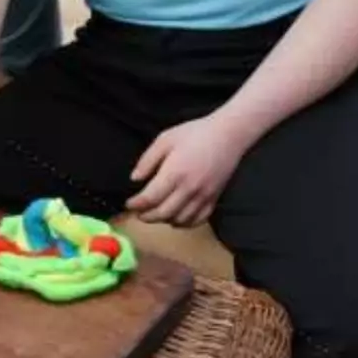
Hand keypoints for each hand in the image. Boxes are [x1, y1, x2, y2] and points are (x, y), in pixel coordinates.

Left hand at [126, 114, 249, 227]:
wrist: (228, 134)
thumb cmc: (195, 133)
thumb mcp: (165, 139)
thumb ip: (147, 160)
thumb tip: (134, 179)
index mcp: (174, 172)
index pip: (150, 198)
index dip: (136, 204)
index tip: (128, 203)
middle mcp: (189, 188)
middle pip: (163, 213)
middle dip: (146, 216)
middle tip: (138, 212)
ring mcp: (203, 196)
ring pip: (180, 220)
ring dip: (164, 220)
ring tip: (155, 213)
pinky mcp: (214, 199)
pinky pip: (198, 220)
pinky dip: (184, 223)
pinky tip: (176, 217)